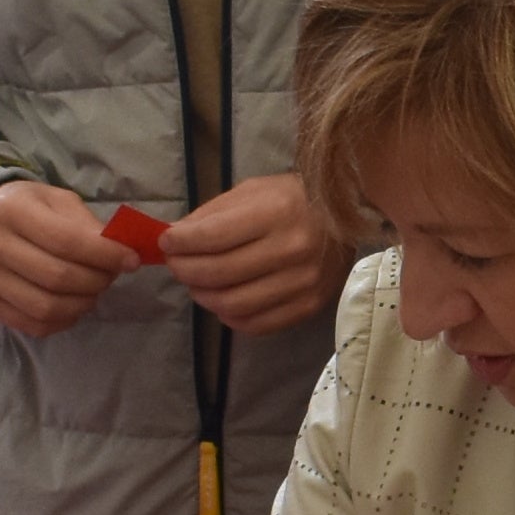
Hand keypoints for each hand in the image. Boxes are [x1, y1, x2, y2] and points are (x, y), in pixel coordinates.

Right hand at [0, 175, 137, 336]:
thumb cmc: (32, 209)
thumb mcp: (60, 202)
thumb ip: (89, 227)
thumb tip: (122, 255)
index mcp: (12, 210)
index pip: (66, 241)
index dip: (105, 255)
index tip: (131, 260)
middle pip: (57, 277)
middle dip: (96, 280)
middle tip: (111, 275)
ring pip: (46, 307)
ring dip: (82, 303)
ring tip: (93, 290)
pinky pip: (34, 325)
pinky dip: (64, 320)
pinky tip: (73, 304)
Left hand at [154, 172, 346, 333]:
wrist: (347, 220)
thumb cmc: (294, 199)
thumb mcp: (253, 191)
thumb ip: (213, 214)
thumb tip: (175, 239)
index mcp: (277, 212)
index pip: (212, 237)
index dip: (180, 243)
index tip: (166, 242)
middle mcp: (293, 249)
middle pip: (218, 273)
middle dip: (185, 270)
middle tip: (176, 265)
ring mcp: (303, 282)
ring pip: (233, 303)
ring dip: (203, 296)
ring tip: (197, 284)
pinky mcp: (309, 306)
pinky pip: (255, 324)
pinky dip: (229, 316)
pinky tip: (223, 301)